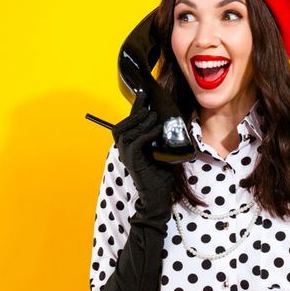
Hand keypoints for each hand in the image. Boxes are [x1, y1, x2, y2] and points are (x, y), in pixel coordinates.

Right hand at [111, 92, 174, 217]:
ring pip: (127, 133)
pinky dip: (146, 134)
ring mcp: (127, 156)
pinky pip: (135, 143)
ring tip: (153, 116)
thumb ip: (159, 136)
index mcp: (129, 146)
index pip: (127, 123)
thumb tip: (169, 119)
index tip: (143, 95)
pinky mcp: (133, 162)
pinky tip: (156, 129)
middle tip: (147, 105)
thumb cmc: (161, 174)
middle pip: (120, 126)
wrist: (159, 195)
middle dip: (133, 113)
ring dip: (141, 122)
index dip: (134, 108)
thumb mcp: (161, 150)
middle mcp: (124, 150)